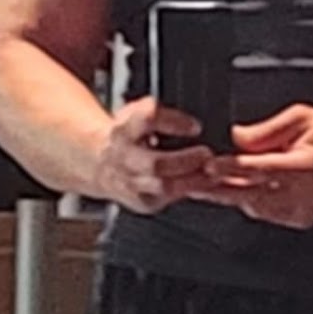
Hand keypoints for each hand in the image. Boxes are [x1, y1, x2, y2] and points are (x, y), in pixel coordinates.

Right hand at [92, 96, 214, 214]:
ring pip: (163, 186)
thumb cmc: (129, 134)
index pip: (147, 120)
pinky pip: (168, 198)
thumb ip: (161, 114)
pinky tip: (204, 183)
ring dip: (192, 179)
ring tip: (212, 172)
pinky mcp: (142, 200)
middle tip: (208, 154)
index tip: (196, 126)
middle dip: (186, 160)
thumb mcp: (138, 113)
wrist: (99, 162)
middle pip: (155, 163)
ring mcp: (131, 182)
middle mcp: (125, 157)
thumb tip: (197, 119)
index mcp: (125, 128)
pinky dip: (189, 190)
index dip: (173, 122)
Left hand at [197, 104, 312, 229]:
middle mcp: (304, 193)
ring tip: (212, 184)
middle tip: (197, 181)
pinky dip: (253, 202)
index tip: (210, 166)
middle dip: (222, 188)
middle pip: (253, 194)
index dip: (233, 168)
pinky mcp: (301, 219)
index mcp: (305, 165)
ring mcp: (303, 210)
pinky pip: (268, 214)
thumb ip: (266, 131)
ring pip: (257, 207)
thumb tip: (236, 138)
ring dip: (234, 195)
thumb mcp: (300, 118)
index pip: (261, 169)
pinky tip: (242, 189)